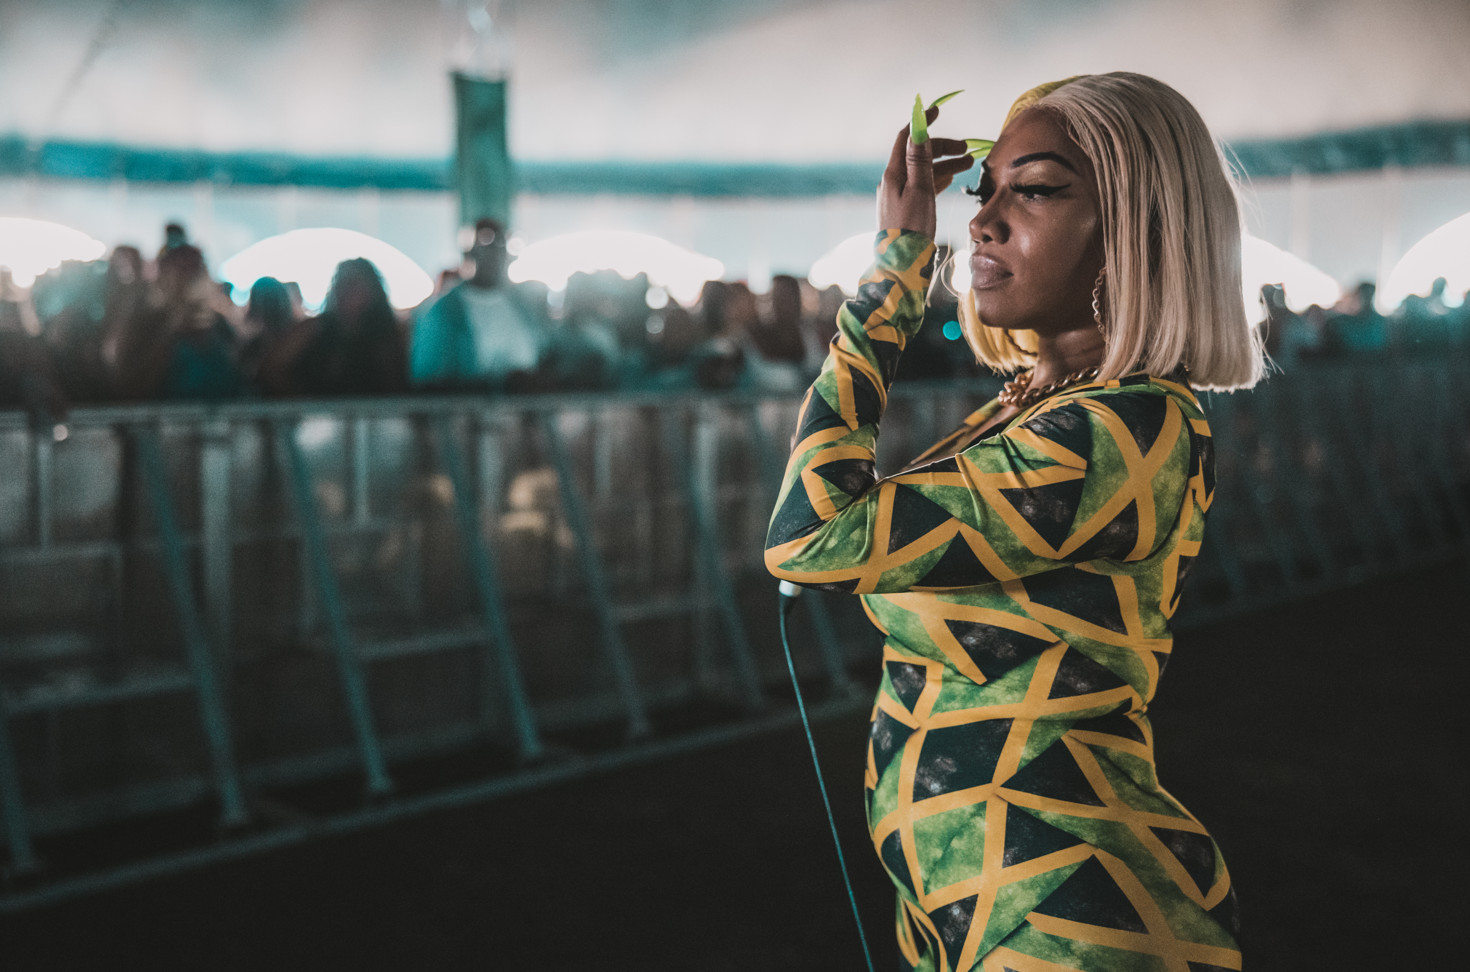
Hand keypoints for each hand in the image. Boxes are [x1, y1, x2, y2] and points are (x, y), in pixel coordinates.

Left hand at [877, 106, 973, 237]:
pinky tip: (951, 179)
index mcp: (893, 174)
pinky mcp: (905, 209)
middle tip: (966, 149)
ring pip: (923, 171)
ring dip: (944, 164)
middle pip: (918, 154)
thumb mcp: (920, 191)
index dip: (921, 123)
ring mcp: (898, 195)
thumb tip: (918, 131)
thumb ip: (919, 161)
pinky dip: (937, 179)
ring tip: (968, 164)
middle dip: (942, 148)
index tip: (938, 110)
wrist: (901, 265)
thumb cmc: (911, 228)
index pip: (906, 138)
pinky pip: (922, 186)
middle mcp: (893, 182)